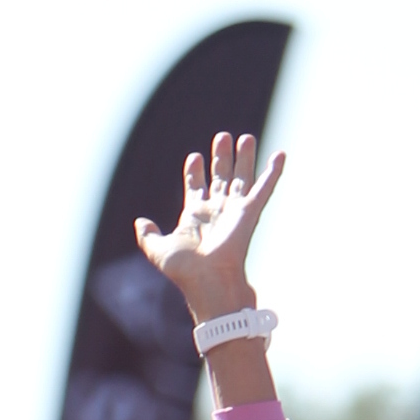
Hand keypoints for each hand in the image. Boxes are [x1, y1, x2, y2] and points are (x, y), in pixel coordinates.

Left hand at [134, 131, 284, 323]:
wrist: (209, 282)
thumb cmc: (185, 271)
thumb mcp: (158, 250)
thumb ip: (147, 236)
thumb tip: (140, 222)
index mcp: (194, 216)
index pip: (196, 187)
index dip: (195, 172)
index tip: (194, 158)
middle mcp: (216, 210)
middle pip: (220, 177)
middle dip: (221, 157)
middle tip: (222, 137)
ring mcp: (234, 210)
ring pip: (241, 177)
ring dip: (244, 158)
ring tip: (244, 138)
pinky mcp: (250, 212)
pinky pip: (265, 187)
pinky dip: (273, 172)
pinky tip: (280, 154)